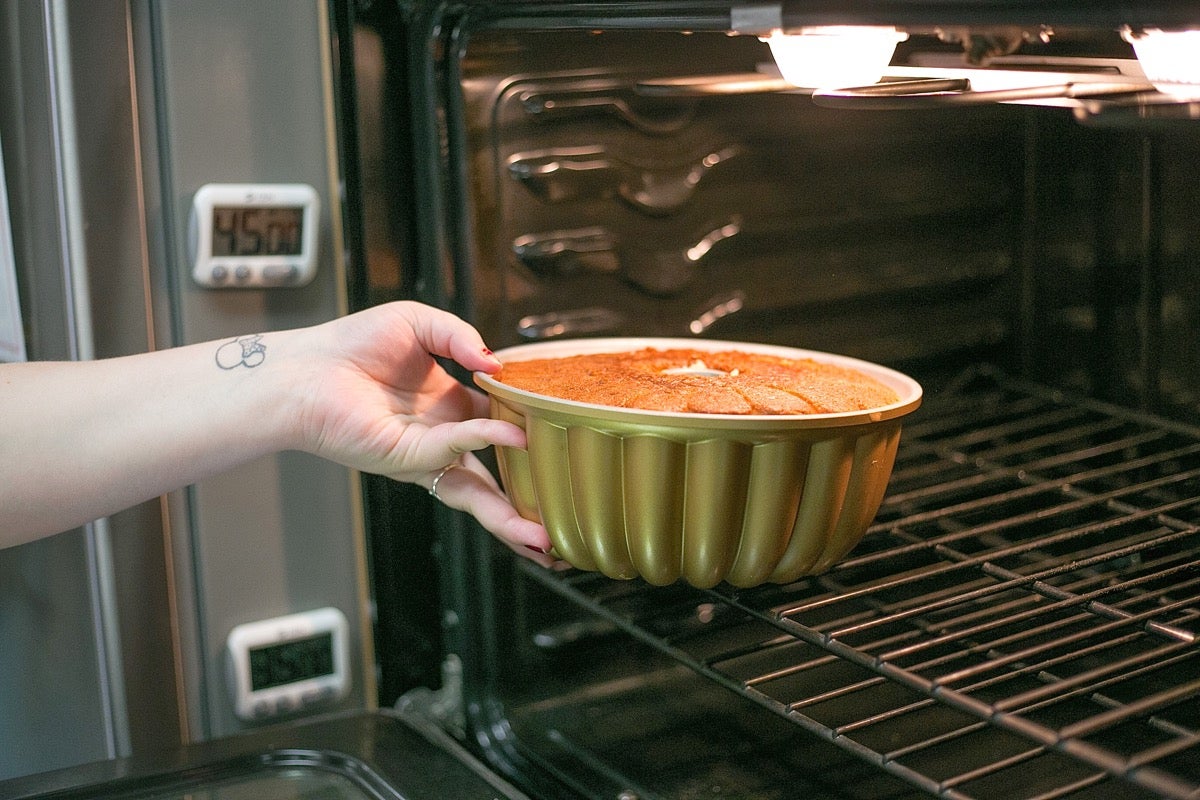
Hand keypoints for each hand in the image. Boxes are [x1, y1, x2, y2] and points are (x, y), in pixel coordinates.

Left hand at [297, 302, 553, 562]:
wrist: (305, 367)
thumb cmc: (352, 344)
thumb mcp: (420, 324)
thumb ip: (462, 337)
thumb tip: (496, 366)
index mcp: (449, 408)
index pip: (501, 427)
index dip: (530, 434)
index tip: (564, 437)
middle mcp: (442, 438)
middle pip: (494, 479)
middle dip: (526, 505)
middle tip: (558, 526)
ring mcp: (425, 455)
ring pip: (477, 492)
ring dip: (510, 515)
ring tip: (544, 540)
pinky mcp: (406, 459)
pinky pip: (454, 451)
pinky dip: (485, 442)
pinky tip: (514, 438)